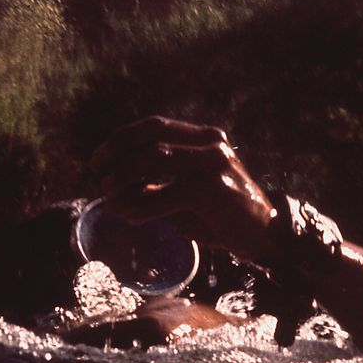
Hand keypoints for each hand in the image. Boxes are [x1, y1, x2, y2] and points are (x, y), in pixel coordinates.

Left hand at [90, 116, 275, 262]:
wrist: (265, 237)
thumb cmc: (220, 216)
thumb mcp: (185, 193)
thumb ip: (155, 184)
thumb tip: (112, 186)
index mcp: (203, 137)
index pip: (153, 125)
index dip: (120, 139)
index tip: (97, 160)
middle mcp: (210, 143)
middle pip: (150, 136)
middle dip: (116, 155)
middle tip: (98, 178)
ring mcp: (215, 164)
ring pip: (154, 159)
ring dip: (124, 179)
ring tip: (111, 198)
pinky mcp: (215, 190)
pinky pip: (166, 194)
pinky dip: (142, 206)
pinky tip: (132, 218)